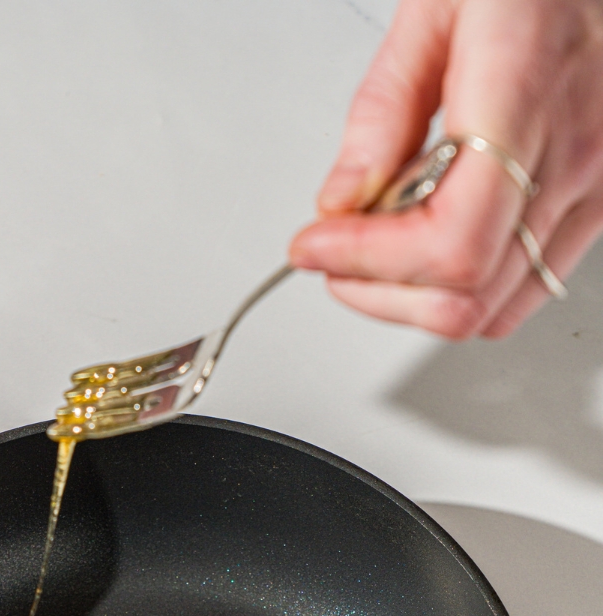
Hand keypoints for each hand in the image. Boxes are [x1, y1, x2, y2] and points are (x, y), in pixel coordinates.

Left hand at [289, 0, 602, 337]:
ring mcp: (594, 185)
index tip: (317, 245)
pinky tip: (427, 250)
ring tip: (373, 255)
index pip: (450, 241)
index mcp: (525, 95)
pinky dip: (463, 290)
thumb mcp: (434, 5)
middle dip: (378, 292)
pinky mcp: (597, 199)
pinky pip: (526, 288)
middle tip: (333, 258)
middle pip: (467, 293)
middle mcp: (574, 154)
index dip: (370, 262)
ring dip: (414, 300)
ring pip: (494, 309)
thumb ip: (384, 108)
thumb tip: (343, 199)